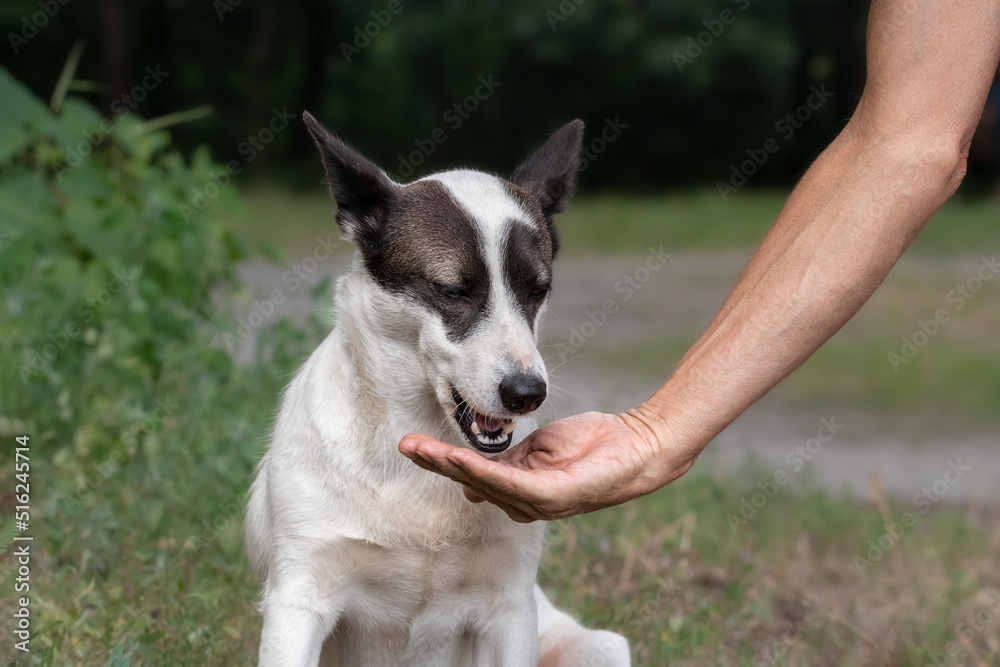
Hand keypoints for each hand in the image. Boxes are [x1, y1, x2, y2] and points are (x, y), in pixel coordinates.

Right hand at [397, 410, 698, 521]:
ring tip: (422, 451)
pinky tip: (460, 460)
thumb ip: (511, 457)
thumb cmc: (594, 445)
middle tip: (405, 446)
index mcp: (521, 490)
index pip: (474, 476)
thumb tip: (472, 467)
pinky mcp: (553, 496)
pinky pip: (509, 483)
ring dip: (450, 467)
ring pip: (484, 483)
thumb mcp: (543, 447)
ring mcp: (539, 503)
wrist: (638, 445)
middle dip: (436, 465)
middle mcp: (525, 503)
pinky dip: (482, 471)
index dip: (444, 463)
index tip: (416, 446)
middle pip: (471, 482)